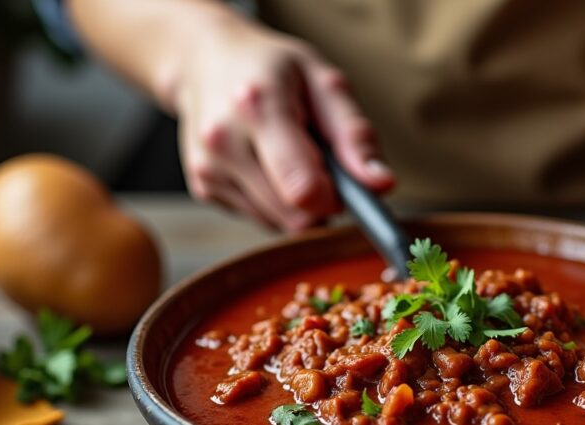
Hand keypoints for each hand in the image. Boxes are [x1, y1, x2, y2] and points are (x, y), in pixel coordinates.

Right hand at [172, 16, 392, 230]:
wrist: (206, 60)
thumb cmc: (273, 67)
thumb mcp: (324, 81)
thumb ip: (355, 134)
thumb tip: (381, 183)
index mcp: (258, 106)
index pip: (303, 187)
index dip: (336, 196)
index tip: (344, 178)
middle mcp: (225, 140)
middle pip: (294, 215)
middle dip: (320, 200)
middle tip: (319, 160)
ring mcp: (208, 167)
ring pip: (278, 223)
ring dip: (297, 203)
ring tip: (289, 155)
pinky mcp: (203, 186)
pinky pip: (259, 218)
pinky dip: (274, 201)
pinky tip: (266, 163)